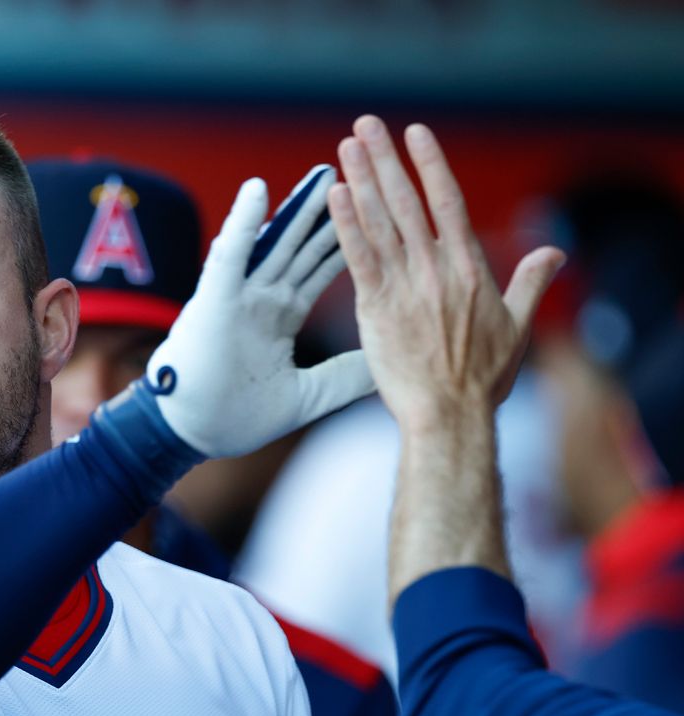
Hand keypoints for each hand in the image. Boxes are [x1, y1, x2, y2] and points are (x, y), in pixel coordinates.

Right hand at [146, 165, 374, 457]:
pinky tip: (258, 188)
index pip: (322, 269)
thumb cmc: (236, 417)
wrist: (194, 433)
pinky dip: (243, 222)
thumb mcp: (306, 396)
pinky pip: (231, 254)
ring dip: (296, 206)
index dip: (346, 238)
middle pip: (303, 246)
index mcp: (280, 317)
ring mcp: (238, 295)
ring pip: (274, 241)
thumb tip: (384, 368)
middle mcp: (262, 299)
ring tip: (324, 171)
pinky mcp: (215, 298)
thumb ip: (344, 379)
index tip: (375, 208)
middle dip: (329, 211)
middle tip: (358, 170)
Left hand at [328, 116, 563, 429]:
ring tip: (346, 146)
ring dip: (362, 180)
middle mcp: (436, 268)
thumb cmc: (483, 378)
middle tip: (365, 125)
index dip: (430, 164)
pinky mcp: (376, 308)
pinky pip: (359, 257)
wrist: (450, 414)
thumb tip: (555, 251)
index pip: (448, 201)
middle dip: (386, 159)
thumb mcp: (518, 326)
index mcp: (469, 267)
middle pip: (407, 202)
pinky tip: (335, 195)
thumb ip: (530, 283)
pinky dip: (346, 225)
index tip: (414, 133)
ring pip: (380, 222)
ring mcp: (405, 286)